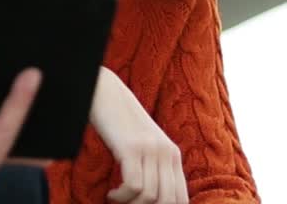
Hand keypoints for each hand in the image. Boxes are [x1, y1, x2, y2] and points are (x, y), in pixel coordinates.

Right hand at [91, 67, 187, 203]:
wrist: (105, 93)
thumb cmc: (119, 122)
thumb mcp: (143, 143)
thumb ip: (153, 165)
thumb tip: (151, 197)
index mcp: (173, 154)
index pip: (181, 198)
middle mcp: (166, 153)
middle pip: (168, 201)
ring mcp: (150, 150)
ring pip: (150, 197)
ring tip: (117, 199)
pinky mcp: (131, 148)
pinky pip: (134, 186)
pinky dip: (121, 196)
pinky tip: (111, 193)